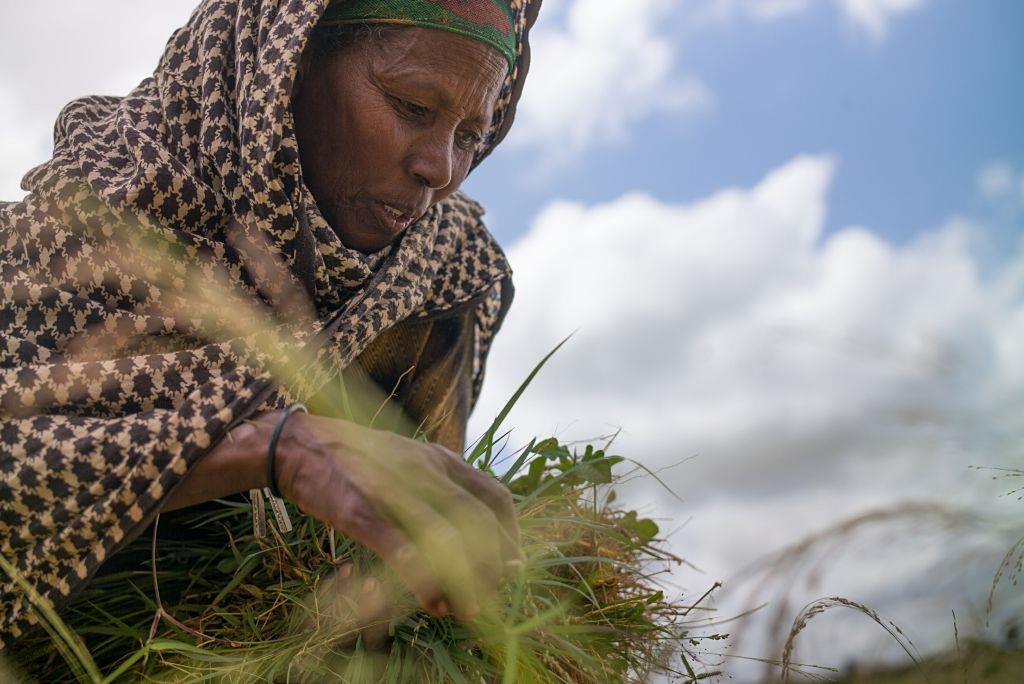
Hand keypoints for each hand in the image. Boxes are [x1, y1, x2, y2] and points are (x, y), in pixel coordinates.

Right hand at [268, 411, 521, 622]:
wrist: (297, 446)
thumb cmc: (359, 462)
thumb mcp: (409, 462)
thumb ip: (440, 489)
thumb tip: (472, 536)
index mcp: (439, 459)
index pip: (494, 496)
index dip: (510, 535)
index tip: (513, 566)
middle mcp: (423, 470)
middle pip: (476, 520)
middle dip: (492, 565)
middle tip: (493, 596)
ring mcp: (391, 489)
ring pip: (443, 536)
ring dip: (461, 579)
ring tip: (464, 609)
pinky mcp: (359, 511)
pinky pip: (398, 546)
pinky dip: (419, 577)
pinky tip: (429, 600)